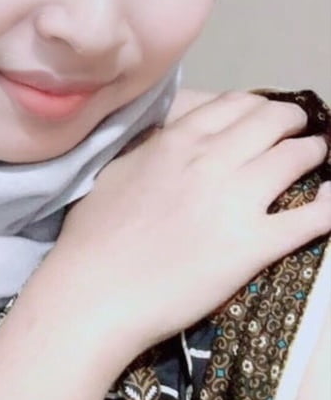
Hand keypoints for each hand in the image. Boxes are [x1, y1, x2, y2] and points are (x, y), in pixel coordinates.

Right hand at [55, 91, 330, 351]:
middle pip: (272, 122)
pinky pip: (310, 217)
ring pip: (297, 158)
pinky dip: (330, 206)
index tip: (264, 117)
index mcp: (175, 142)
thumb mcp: (113, 173)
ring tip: (317, 158)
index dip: (257, 107)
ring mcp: (236, 201)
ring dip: (314, 153)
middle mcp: (211, 161)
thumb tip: (168, 139)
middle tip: (299, 133)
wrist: (95, 293)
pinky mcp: (254, 245)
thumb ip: (149, 150)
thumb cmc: (91, 239)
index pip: (234, 105)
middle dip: (293, 122)